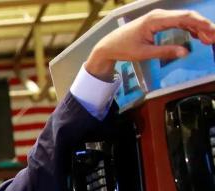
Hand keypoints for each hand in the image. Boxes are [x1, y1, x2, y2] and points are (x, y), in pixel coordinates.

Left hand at [86, 9, 214, 80]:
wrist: (109, 45)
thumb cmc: (123, 48)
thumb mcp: (144, 53)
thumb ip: (165, 52)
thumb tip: (185, 52)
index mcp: (155, 20)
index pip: (184, 17)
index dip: (200, 24)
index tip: (211, 31)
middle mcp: (159, 16)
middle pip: (187, 17)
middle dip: (203, 26)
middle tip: (214, 38)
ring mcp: (159, 18)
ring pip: (185, 19)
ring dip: (198, 28)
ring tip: (209, 40)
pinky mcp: (159, 23)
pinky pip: (178, 23)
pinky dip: (190, 29)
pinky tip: (199, 37)